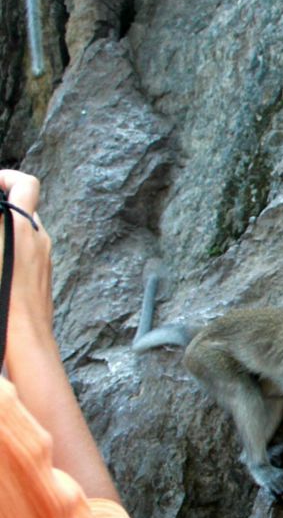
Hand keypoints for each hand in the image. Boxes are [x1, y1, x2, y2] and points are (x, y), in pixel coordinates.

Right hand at [0, 169, 52, 348]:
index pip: (25, 185)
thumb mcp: (1, 246)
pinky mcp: (42, 275)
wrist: (24, 340)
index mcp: (24, 229)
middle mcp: (39, 240)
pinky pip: (27, 250)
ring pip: (25, 230)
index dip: (5, 177)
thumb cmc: (3, 301)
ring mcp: (43, 258)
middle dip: (1, 203)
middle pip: (24, 206)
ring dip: (5, 226)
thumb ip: (0, 224)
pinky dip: (11, 246)